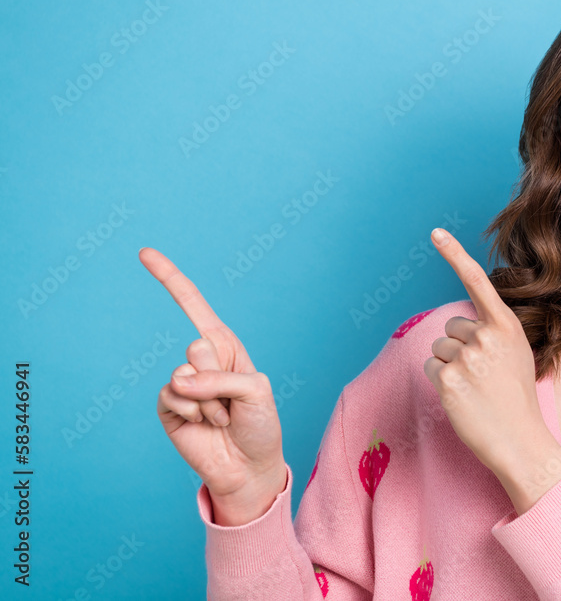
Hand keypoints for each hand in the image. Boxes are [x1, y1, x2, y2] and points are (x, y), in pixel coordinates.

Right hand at [139, 247, 285, 523]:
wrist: (248, 465)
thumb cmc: (260, 423)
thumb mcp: (257, 390)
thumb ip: (221, 378)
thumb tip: (179, 381)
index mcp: (224, 344)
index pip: (193, 305)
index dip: (169, 278)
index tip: (144, 253)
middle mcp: (201, 359)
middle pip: (197, 346)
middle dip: (219, 377)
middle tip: (232, 400)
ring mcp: (182, 382)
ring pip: (184, 375)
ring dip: (210, 401)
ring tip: (222, 417)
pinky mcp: (168, 406)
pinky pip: (173, 396)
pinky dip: (195, 412)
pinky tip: (205, 424)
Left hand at [423, 228, 552, 480]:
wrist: (520, 439)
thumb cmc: (517, 397)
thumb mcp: (516, 354)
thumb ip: (491, 333)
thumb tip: (459, 329)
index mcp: (506, 325)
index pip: (476, 281)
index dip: (455, 254)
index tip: (435, 233)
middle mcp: (486, 335)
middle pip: (451, 329)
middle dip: (460, 349)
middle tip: (483, 376)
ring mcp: (466, 357)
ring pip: (439, 349)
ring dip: (450, 368)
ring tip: (475, 388)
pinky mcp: (447, 378)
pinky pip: (431, 368)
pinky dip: (441, 383)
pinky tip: (462, 397)